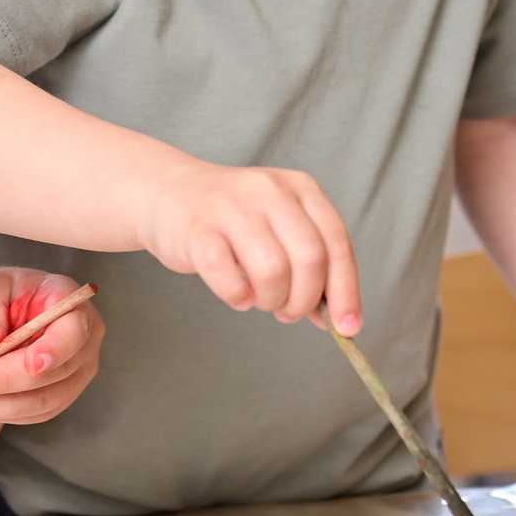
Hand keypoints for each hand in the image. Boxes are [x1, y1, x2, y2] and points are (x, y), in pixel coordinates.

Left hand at [0, 269, 103, 422]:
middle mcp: (83, 341)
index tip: (31, 365)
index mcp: (70, 302)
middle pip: (54, 372)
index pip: (73, 330)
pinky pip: (31, 414)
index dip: (56, 350)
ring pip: (41, 401)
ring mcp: (75, 374)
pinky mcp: (58, 398)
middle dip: (5, 380)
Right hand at [142, 161, 360, 329]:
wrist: (167, 192)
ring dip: (271, 300)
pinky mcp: (197, 229)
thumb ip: (310, 265)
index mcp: (300, 188)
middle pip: (310, 259)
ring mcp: (231, 207)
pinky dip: (238, 297)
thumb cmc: (232, 220)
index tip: (348, 327)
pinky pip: (228, 278)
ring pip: (272, 270)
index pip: (336, 244)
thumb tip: (338, 319)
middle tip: (287, 312)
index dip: (346, 291)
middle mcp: (269, 190)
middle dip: (304, 299)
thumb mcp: (280, 227)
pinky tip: (236, 295)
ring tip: (259, 300)